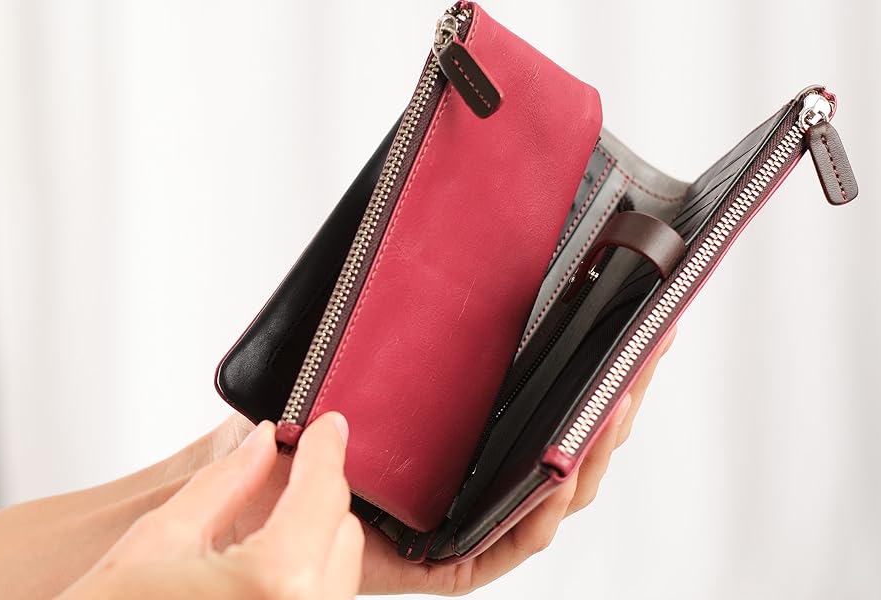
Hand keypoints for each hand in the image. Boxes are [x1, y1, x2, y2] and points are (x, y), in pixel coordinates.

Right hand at [57, 413, 363, 599]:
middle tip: (289, 462)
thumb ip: (223, 483)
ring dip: (314, 538)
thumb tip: (260, 444)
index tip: (327, 426)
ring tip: (272, 515)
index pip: (323, 494)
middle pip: (342, 532)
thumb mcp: (158, 538)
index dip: (325, 450)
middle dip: (317, 494)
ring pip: (338, 573)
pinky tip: (264, 565)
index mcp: (274, 580)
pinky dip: (303, 577)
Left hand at [207, 327, 677, 594]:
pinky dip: (540, 511)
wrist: (227, 492)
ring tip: (621, 398)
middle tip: (653, 345)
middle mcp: (471, 483)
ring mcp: (462, 525)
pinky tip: (564, 470)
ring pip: (551, 495)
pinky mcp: (441, 565)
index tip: (640, 323)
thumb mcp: (351, 363)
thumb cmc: (284, 429)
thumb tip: (437, 251)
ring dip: (594, 448)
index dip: (597, 373)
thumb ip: (396, 328)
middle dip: (617, 398)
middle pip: (566, 448)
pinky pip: (506, 545)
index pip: (546, 408)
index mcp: (462, 441)